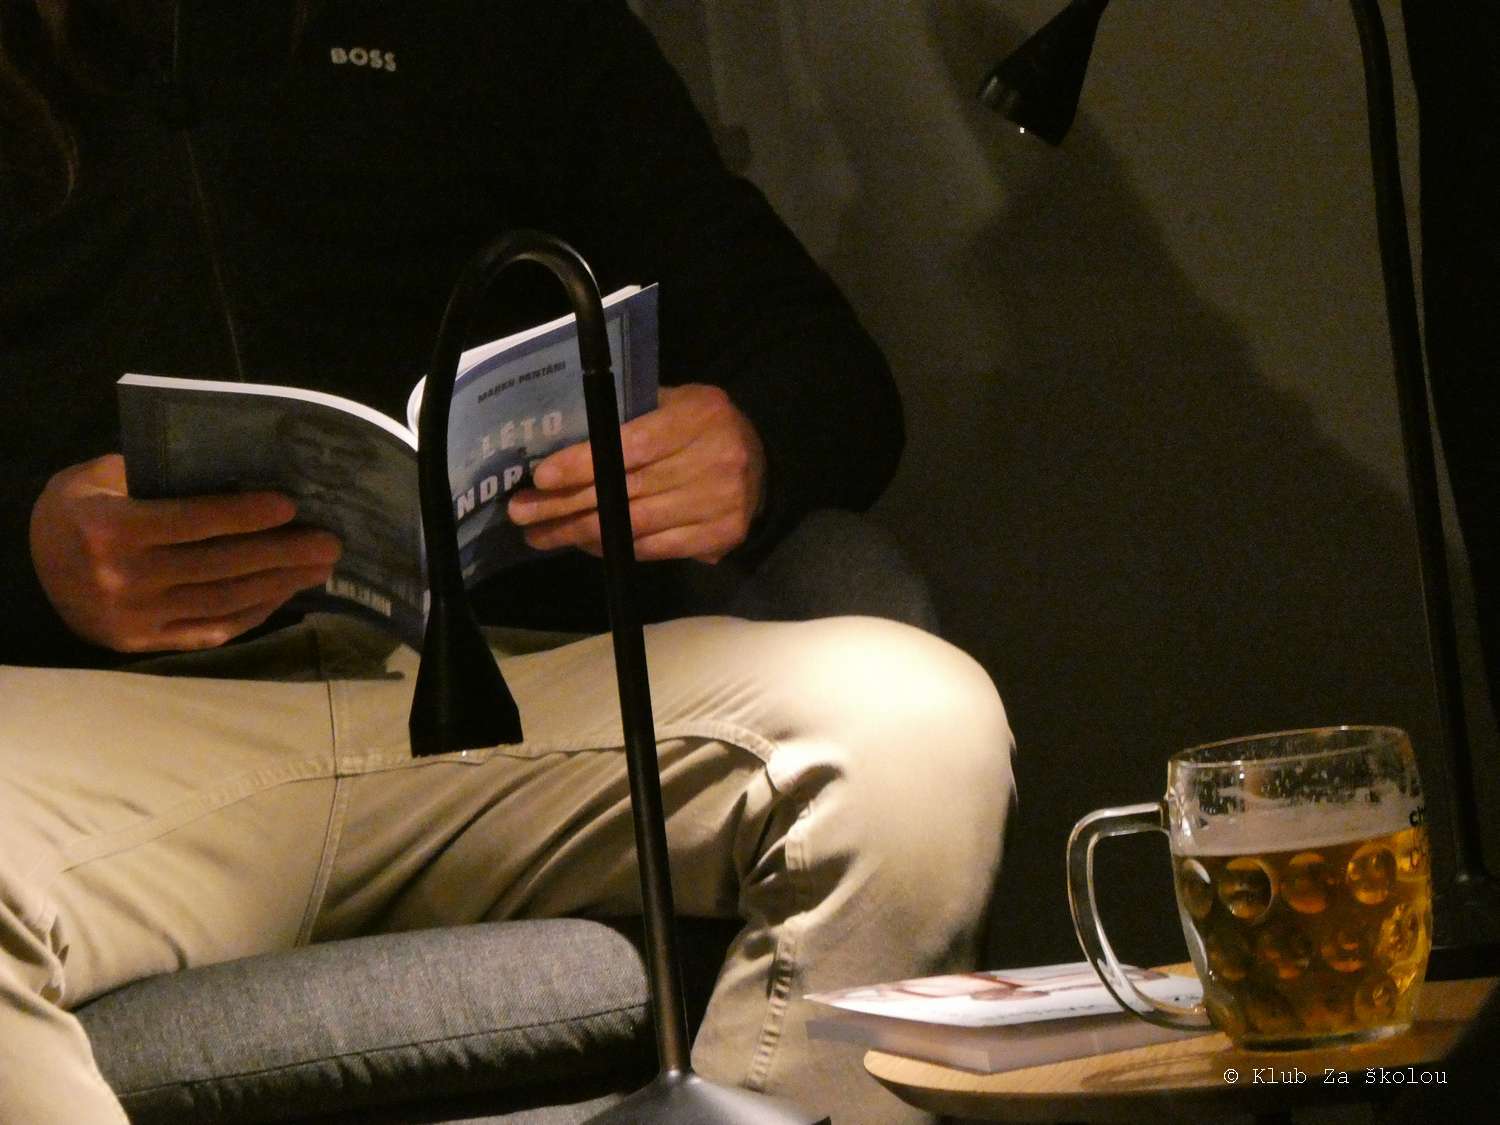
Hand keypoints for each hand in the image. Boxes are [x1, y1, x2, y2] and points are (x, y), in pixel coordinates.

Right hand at [28, 454, 341, 652]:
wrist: (32, 564)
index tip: (290, 506)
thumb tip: (242, 473)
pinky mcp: (146, 644)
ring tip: (319, 568)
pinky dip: (254, 612)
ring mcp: (136, 618)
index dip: (244, 515)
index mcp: (111, 530)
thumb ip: (162, 478)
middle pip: (220, 566)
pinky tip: (285, 594)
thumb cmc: (81, 508)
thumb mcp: (104, 479)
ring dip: (280, 585)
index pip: (193, 522)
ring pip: (224, 601)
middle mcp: (123, 579)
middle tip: (329, 543)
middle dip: (282, 554)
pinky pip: (213, 629)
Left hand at [506, 383, 765, 563]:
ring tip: (542, 534)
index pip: (630, 444)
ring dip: (581, 532)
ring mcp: (722, 502)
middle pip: (627, 489)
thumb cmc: (700, 428)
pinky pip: (655, 548)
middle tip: (523, 512)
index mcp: (700, 414)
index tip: (541, 478)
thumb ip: (629, 416)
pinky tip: (584, 543)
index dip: (583, 463)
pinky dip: (616, 547)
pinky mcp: (722, 535)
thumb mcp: (673, 402)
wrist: (762, 463)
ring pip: (636, 524)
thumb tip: (561, 446)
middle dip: (566, 504)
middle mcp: (716, 458)